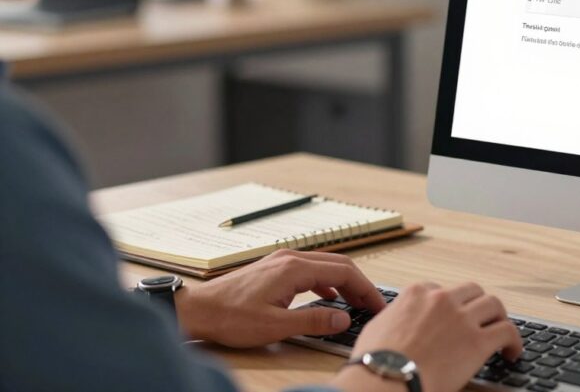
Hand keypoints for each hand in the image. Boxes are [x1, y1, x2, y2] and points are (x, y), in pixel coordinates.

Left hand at [174, 249, 384, 347]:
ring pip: (326, 265)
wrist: (198, 310)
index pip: (345, 272)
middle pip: (339, 264)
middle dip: (360, 284)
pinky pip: (311, 269)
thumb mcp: (276, 325)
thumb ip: (314, 320)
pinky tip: (329, 296)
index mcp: (295, 268)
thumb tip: (344, 317)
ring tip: (357, 303)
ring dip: (345, 282)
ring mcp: (282, 260)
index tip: (377, 305)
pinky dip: (327, 281)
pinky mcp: (275, 268)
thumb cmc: (230, 317)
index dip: (366, 289)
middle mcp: (291, 258)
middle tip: (373, 305)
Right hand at [332, 282, 522, 391]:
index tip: (452, 316)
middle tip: (481, 320)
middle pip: (471, 291)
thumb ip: (395, 318)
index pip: (440, 289)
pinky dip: (514, 340)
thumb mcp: (378, 327)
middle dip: (477, 305)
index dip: (449, 304)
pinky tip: (512, 352)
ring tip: (501, 333)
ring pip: (494, 305)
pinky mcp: (478, 341)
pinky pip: (507, 331)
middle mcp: (442, 300)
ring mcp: (461, 318)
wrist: (385, 379)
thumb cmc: (375, 362)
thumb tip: (396, 324)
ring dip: (498, 318)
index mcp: (416, 294)